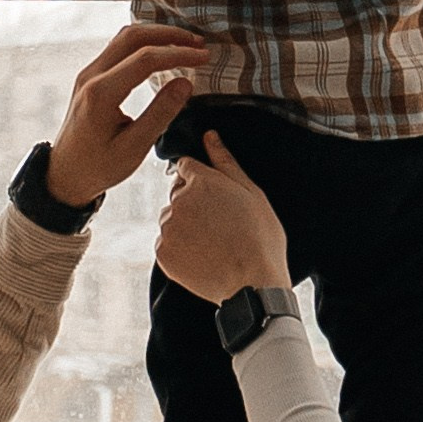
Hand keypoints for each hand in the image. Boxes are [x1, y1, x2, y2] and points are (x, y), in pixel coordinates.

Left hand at [44, 23, 210, 212]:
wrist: (64, 175)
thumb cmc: (98, 167)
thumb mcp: (134, 148)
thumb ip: (161, 114)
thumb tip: (185, 83)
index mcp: (101, 93)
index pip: (145, 59)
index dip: (178, 54)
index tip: (203, 57)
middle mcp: (91, 76)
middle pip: (133, 37)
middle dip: (169, 35)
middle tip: (198, 43)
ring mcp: (89, 73)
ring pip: (125, 38)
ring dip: (156, 35)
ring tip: (185, 43)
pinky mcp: (91, 77)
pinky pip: (118, 48)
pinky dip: (144, 43)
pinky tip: (162, 51)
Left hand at [155, 131, 292, 302]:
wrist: (253, 285)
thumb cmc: (259, 238)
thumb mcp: (251, 193)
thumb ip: (224, 161)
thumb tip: (209, 135)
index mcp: (200, 182)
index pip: (185, 166)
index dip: (201, 179)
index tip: (214, 197)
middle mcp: (177, 202)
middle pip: (177, 193)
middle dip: (192, 202)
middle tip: (219, 223)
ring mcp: (168, 229)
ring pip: (171, 219)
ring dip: (185, 225)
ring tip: (212, 243)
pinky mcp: (163, 254)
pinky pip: (166, 243)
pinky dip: (179, 249)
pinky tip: (202, 257)